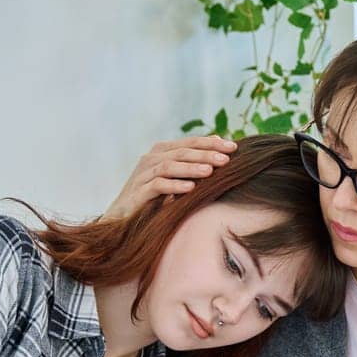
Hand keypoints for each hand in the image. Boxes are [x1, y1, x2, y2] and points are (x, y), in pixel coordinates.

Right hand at [104, 136, 236, 218]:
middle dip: (205, 154)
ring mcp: (142, 174)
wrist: (123, 217)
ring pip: (169, 166)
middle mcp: (151, 159)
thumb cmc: (154, 196)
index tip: (234, 147)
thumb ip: (192, 160)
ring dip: (191, 168)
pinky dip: (174, 186)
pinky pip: (157, 185)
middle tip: (225, 159)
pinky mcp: (137, 192)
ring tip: (210, 172)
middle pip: (181, 152)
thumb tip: (218, 140)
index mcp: (162, 152)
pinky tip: (190, 188)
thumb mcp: (175, 177)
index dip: (211, 143)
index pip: (190, 143)